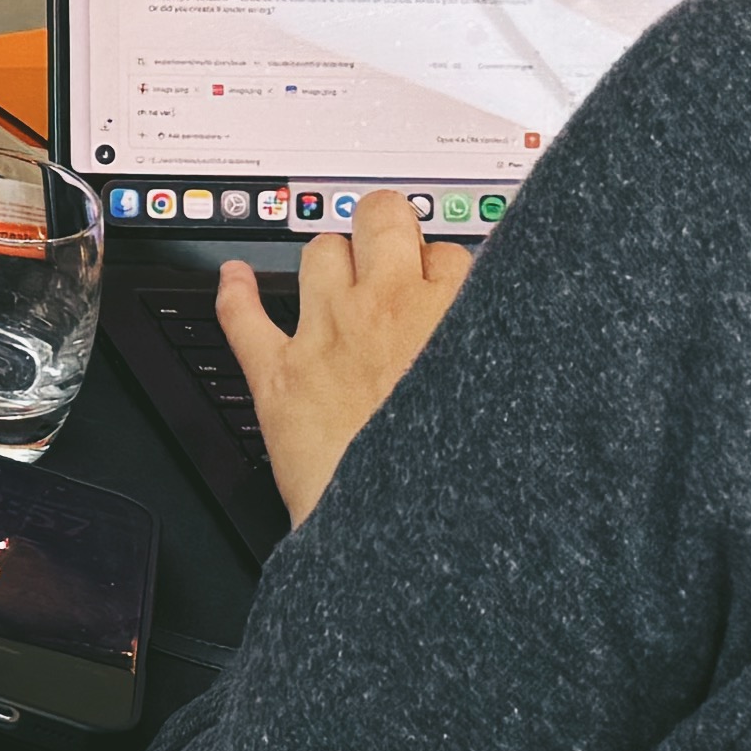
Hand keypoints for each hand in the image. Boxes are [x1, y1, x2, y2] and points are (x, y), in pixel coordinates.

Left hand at [214, 188, 472, 531]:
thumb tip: (504, 330)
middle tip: (389, 244)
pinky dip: (234, 292)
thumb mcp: (516, 399)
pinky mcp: (279, 374)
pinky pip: (241, 315)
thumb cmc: (464, 478)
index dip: (443, 267)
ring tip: (336, 273)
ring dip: (329, 258)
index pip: (450, 252)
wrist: (405, 530)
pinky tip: (235, 279)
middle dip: (387, 224)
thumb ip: (504, 349)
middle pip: (383, 219)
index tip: (441, 282)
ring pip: (319, 252)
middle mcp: (386, 311)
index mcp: (455, 315)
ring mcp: (326, 335)